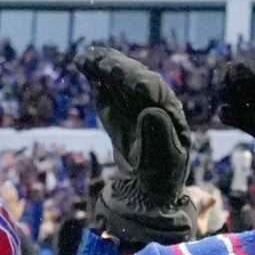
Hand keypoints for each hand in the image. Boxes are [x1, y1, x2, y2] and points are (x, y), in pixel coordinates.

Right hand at [76, 48, 193, 243]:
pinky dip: (98, 83)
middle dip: (114, 67)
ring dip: (103, 69)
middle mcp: (155, 107)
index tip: (112, 69)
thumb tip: (150, 110)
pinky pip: (109, 96)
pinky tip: (86, 71)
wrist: (148, 198)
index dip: (131, 77)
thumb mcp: (164, 162)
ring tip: (84, 58)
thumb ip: (158, 136)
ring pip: (120, 85)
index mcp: (170, 114)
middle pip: (134, 80)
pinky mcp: (121, 118)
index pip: (151, 88)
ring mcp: (136, 111)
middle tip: (92, 56)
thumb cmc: (160, 182)